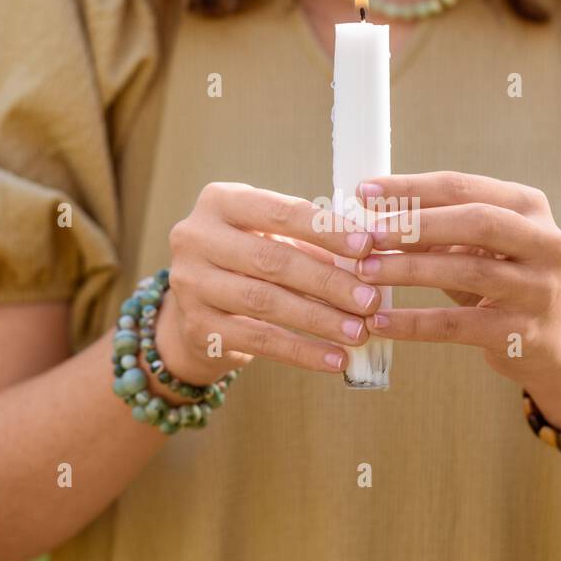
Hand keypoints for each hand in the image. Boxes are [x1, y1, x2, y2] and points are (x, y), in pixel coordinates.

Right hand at [156, 182, 380, 383]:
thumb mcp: (274, 239)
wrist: (198, 308)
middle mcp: (195, 238)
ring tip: (359, 332)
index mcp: (220, 202)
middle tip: (370, 300)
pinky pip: (258, 341)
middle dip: (328, 281)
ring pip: (266, 302)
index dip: (326, 230)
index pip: (280, 212)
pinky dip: (302, 352)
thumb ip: (314, 243)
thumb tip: (370, 259)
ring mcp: (190, 284)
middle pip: (272, 260)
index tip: (367, 247)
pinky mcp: (197, 327)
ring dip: (320, 319)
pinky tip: (335, 359)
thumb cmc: (251, 262)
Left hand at [355, 171, 560, 428]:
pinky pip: (459, 326)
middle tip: (368, 235)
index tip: (364, 192)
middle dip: (417, 225)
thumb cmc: (502, 278)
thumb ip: (437, 227)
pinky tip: (380, 323)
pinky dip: (415, 323)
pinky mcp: (523, 332)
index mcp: (528, 206)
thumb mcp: (480, 245)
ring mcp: (537, 288)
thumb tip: (369, 213)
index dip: (411, 188)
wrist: (555, 339)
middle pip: (476, 221)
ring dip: (410, 270)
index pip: (462, 187)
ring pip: (470, 271)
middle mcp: (543, 241)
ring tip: (365, 272)